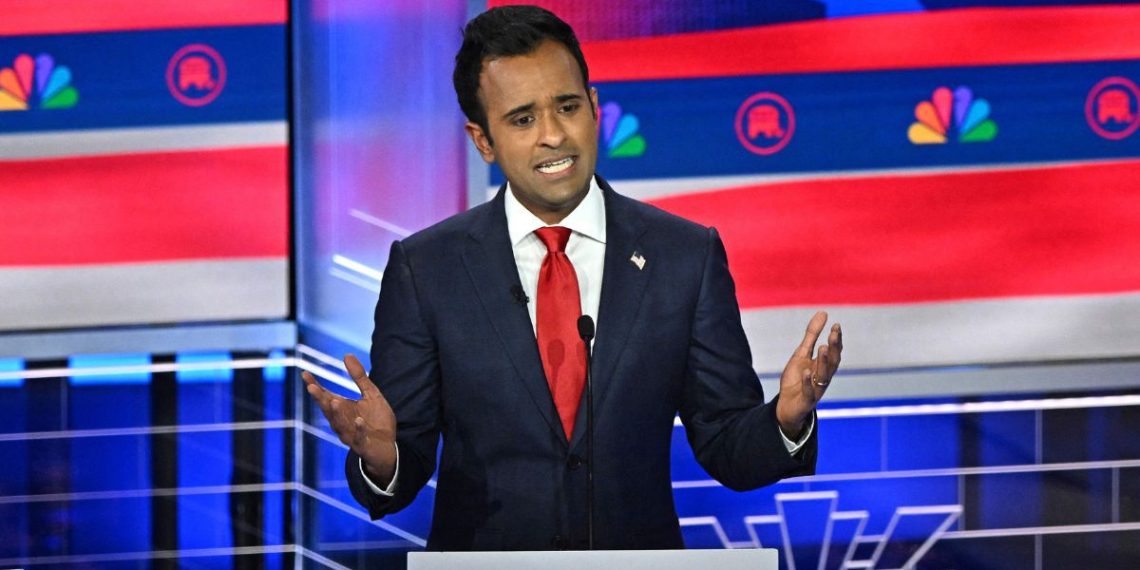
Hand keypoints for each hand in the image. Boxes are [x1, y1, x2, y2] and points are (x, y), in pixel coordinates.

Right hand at [302, 354, 397, 485]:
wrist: (386, 447)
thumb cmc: (376, 420)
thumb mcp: (370, 394)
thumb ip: (359, 377)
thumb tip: (346, 354)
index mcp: (342, 409)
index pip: (325, 396)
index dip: (315, 386)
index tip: (305, 374)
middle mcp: (341, 422)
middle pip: (328, 410)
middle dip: (320, 399)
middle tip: (312, 387)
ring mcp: (350, 434)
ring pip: (339, 424)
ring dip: (336, 414)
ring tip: (333, 401)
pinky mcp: (362, 444)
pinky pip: (359, 437)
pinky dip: (358, 429)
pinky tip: (359, 420)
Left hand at [776, 311, 841, 438]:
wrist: (786, 406)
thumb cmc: (796, 379)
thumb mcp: (801, 354)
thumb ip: (811, 335)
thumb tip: (823, 313)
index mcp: (823, 366)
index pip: (833, 352)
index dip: (836, 340)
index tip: (836, 326)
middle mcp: (823, 378)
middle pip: (832, 362)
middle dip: (834, 348)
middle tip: (834, 334)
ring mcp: (816, 390)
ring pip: (823, 376)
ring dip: (823, 362)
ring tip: (822, 348)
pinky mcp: (806, 401)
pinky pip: (808, 392)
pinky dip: (807, 382)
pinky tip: (806, 371)